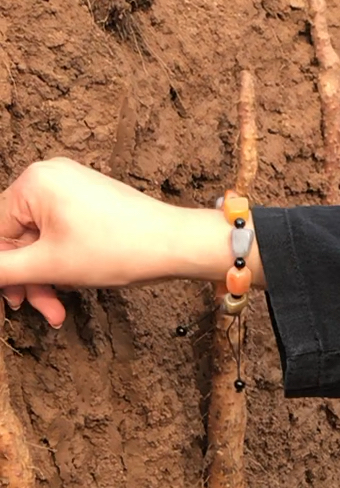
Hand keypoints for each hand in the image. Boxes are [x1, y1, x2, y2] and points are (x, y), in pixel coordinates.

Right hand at [0, 159, 259, 325]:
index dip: (3, 272)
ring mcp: (72, 187)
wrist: (174, 244)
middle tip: (42, 310)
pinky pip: (61, 233)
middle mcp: (50, 176)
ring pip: (42, 240)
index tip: (13, 301)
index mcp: (33, 182)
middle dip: (31, 280)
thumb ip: (3, 270)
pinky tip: (75, 284)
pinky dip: (64, 261)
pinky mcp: (90, 200)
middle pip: (20, 237)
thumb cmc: (116, 249)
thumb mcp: (49, 266)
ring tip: (60, 310)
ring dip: (48, 277)